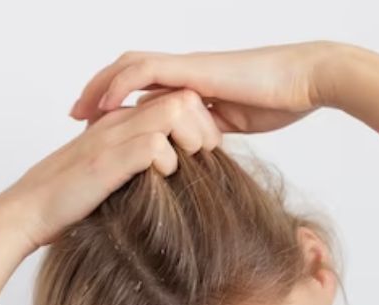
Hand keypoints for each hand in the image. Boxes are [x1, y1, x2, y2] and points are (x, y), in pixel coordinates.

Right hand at [0, 88, 222, 249]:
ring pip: (172, 112)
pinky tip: (162, 178)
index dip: (200, 122)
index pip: (177, 99)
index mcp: (120, 122)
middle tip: (205, 157)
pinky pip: (153, 145)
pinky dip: (167, 161)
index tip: (205, 152)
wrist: (26, 213)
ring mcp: (111, 138)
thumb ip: (135, 163)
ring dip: (190, 139)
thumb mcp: (110, 173)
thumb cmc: (67, 201)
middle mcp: (117, 122)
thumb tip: (176, 175)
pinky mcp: (105, 161)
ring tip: (188, 165)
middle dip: (204, 127)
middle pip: (183, 98)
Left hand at [68, 40, 347, 134]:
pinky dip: (121, 86)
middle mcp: (184, 75)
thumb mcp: (236, 127)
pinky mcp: (192, 70)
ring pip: (128, 69)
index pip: (145, 94)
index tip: (96, 129)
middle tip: (75, 117)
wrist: (303, 80)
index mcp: (192, 88)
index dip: (118, 108)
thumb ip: (212, 138)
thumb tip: (198, 160)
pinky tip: (105, 105)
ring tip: (78, 112)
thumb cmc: (281, 101)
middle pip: (127, 76)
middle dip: (98, 95)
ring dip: (99, 88)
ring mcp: (187, 70)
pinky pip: (146, 72)